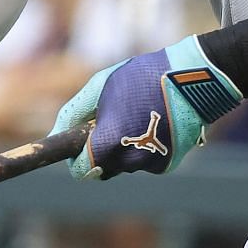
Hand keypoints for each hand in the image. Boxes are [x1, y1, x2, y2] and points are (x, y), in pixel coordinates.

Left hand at [58, 36, 241, 179]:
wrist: (193, 79)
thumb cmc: (141, 77)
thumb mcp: (100, 86)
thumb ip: (73, 113)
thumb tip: (54, 134)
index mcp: (108, 141)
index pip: (80, 169)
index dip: (76, 158)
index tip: (80, 143)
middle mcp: (129, 159)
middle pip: (102, 168)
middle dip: (100, 152)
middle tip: (110, 123)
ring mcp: (150, 164)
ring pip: (124, 166)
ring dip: (123, 149)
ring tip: (136, 117)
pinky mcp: (167, 165)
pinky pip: (145, 163)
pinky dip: (144, 150)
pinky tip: (153, 125)